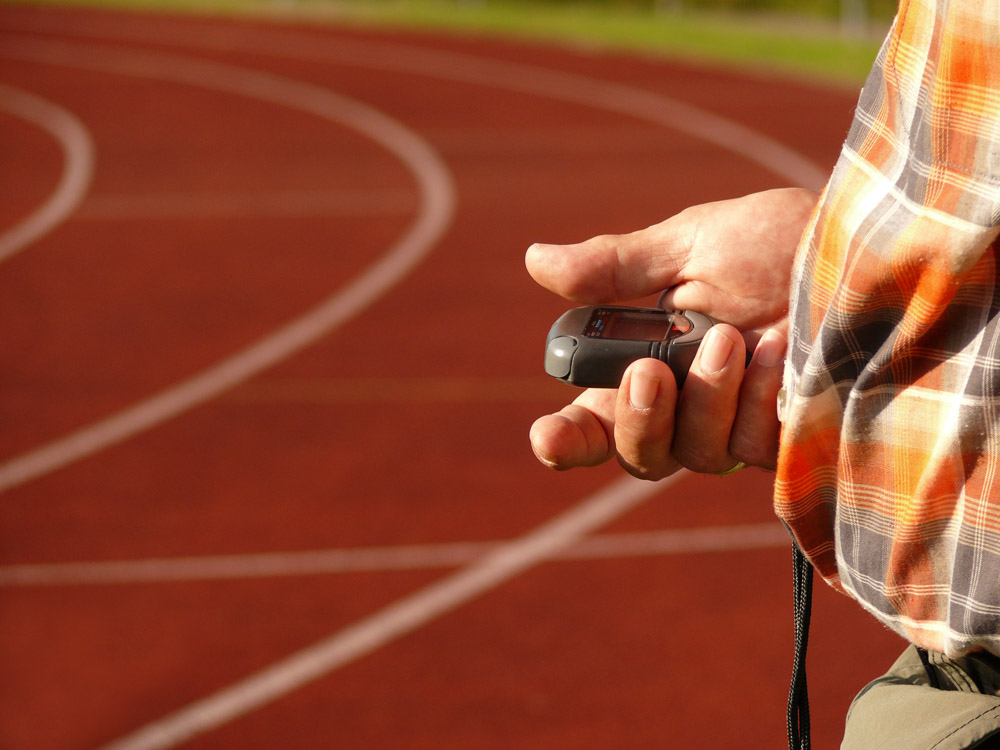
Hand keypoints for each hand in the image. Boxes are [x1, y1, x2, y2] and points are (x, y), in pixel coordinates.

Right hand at [527, 188, 816, 479]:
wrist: (874, 252)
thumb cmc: (784, 242)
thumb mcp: (693, 244)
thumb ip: (617, 268)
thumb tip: (535, 261)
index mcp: (651, 359)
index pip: (595, 416)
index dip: (566, 437)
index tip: (547, 437)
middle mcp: (689, 404)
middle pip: (636, 454)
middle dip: (635, 419)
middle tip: (649, 373)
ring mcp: (739, 427)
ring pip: (693, 453)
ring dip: (706, 396)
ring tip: (733, 338)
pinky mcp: (787, 442)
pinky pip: (751, 447)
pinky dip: (757, 399)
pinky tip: (781, 353)